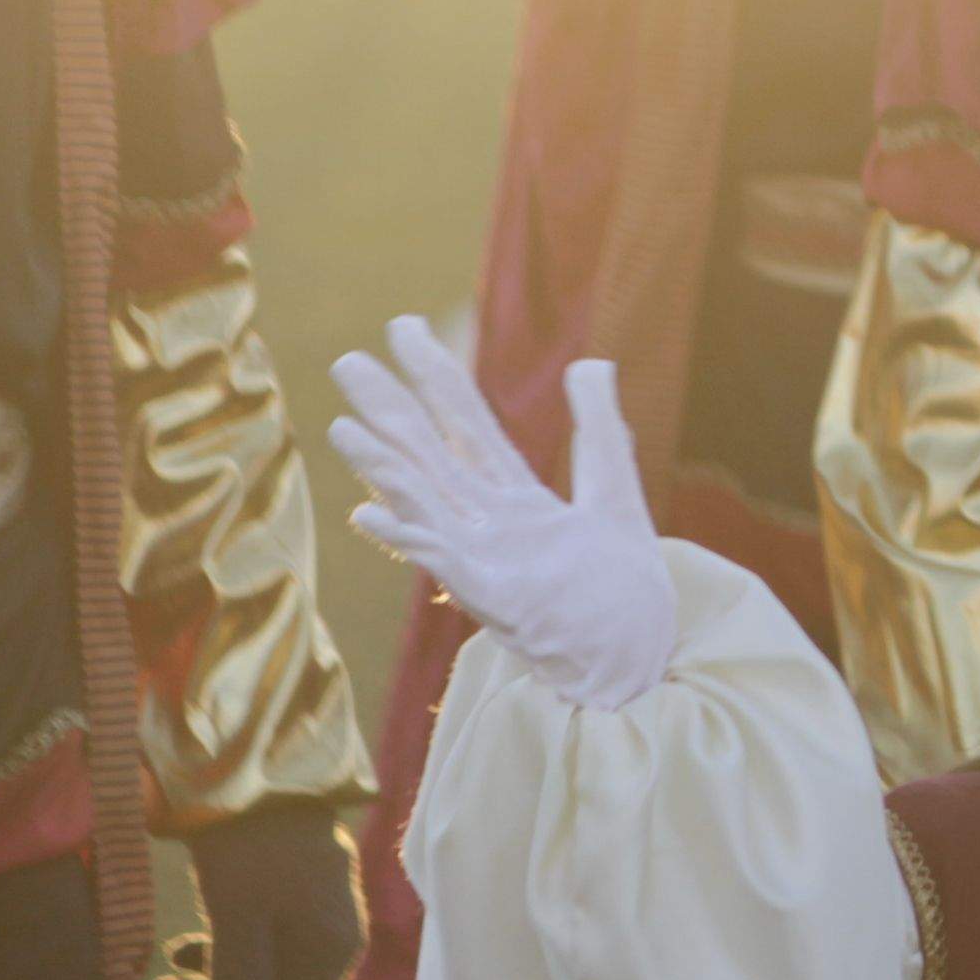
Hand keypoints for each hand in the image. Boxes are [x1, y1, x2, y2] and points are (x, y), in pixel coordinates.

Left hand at [147, 798, 360, 979]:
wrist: (264, 761)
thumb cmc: (249, 839)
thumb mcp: (237, 914)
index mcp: (327, 953)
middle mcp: (333, 945)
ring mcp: (320, 923)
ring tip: (168, 969)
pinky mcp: (299, 904)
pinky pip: (262, 957)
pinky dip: (222, 964)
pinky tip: (189, 947)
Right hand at [326, 321, 675, 710]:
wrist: (635, 651)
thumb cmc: (621, 584)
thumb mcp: (614, 490)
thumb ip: (599, 429)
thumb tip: (589, 362)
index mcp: (517, 497)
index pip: (469, 425)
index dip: (439, 376)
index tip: (405, 328)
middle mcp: (489, 522)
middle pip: (433, 454)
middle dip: (392, 409)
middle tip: (346, 361)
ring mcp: (484, 558)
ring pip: (425, 501)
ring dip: (385, 467)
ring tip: (344, 427)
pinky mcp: (492, 595)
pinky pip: (442, 560)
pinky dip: (408, 535)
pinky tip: (368, 513)